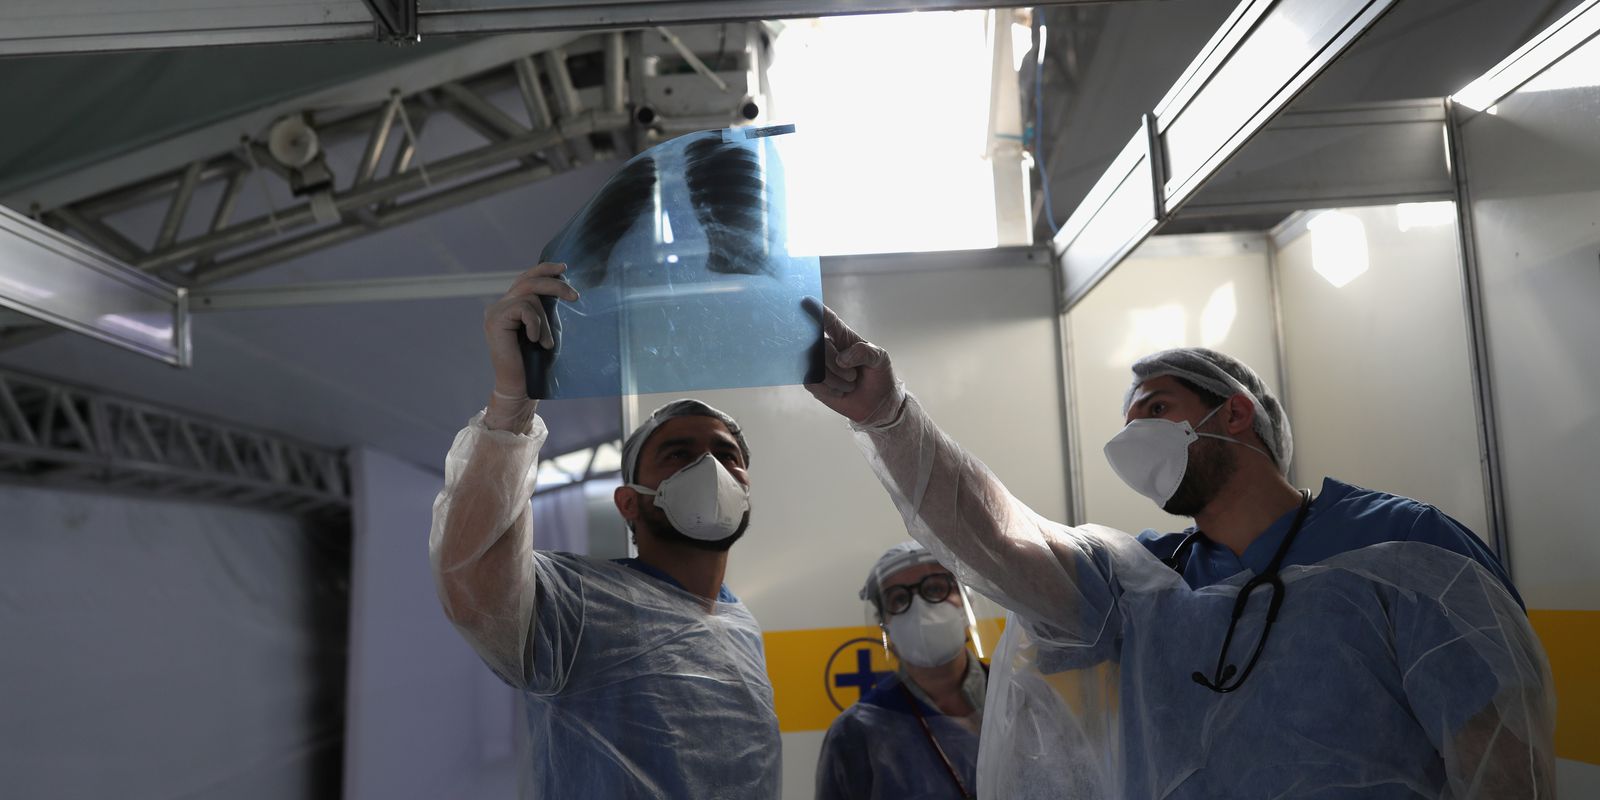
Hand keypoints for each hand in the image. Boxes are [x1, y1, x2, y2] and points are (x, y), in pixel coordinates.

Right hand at [484, 262, 578, 398]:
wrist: (519, 385)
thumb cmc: (534, 361)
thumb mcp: (545, 327)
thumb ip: (545, 307)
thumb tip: (561, 284)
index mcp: (510, 305)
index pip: (526, 279)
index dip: (544, 269)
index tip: (564, 268)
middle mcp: (499, 305)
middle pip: (528, 281)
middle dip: (554, 285)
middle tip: (575, 296)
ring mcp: (495, 312)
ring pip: (530, 297)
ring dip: (545, 320)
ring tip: (546, 343)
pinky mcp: (495, 320)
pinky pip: (524, 309)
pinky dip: (536, 324)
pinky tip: (535, 341)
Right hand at [802, 297, 902, 425]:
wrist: (878, 403)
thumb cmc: (878, 374)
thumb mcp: (880, 358)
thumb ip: (864, 351)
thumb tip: (841, 358)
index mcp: (843, 336)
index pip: (827, 320)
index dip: (815, 311)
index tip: (805, 301)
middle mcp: (827, 347)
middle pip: (818, 346)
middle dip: (835, 363)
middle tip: (853, 376)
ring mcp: (818, 365)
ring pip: (814, 365)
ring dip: (836, 379)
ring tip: (851, 384)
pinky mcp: (813, 382)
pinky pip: (812, 382)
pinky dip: (829, 389)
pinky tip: (841, 391)